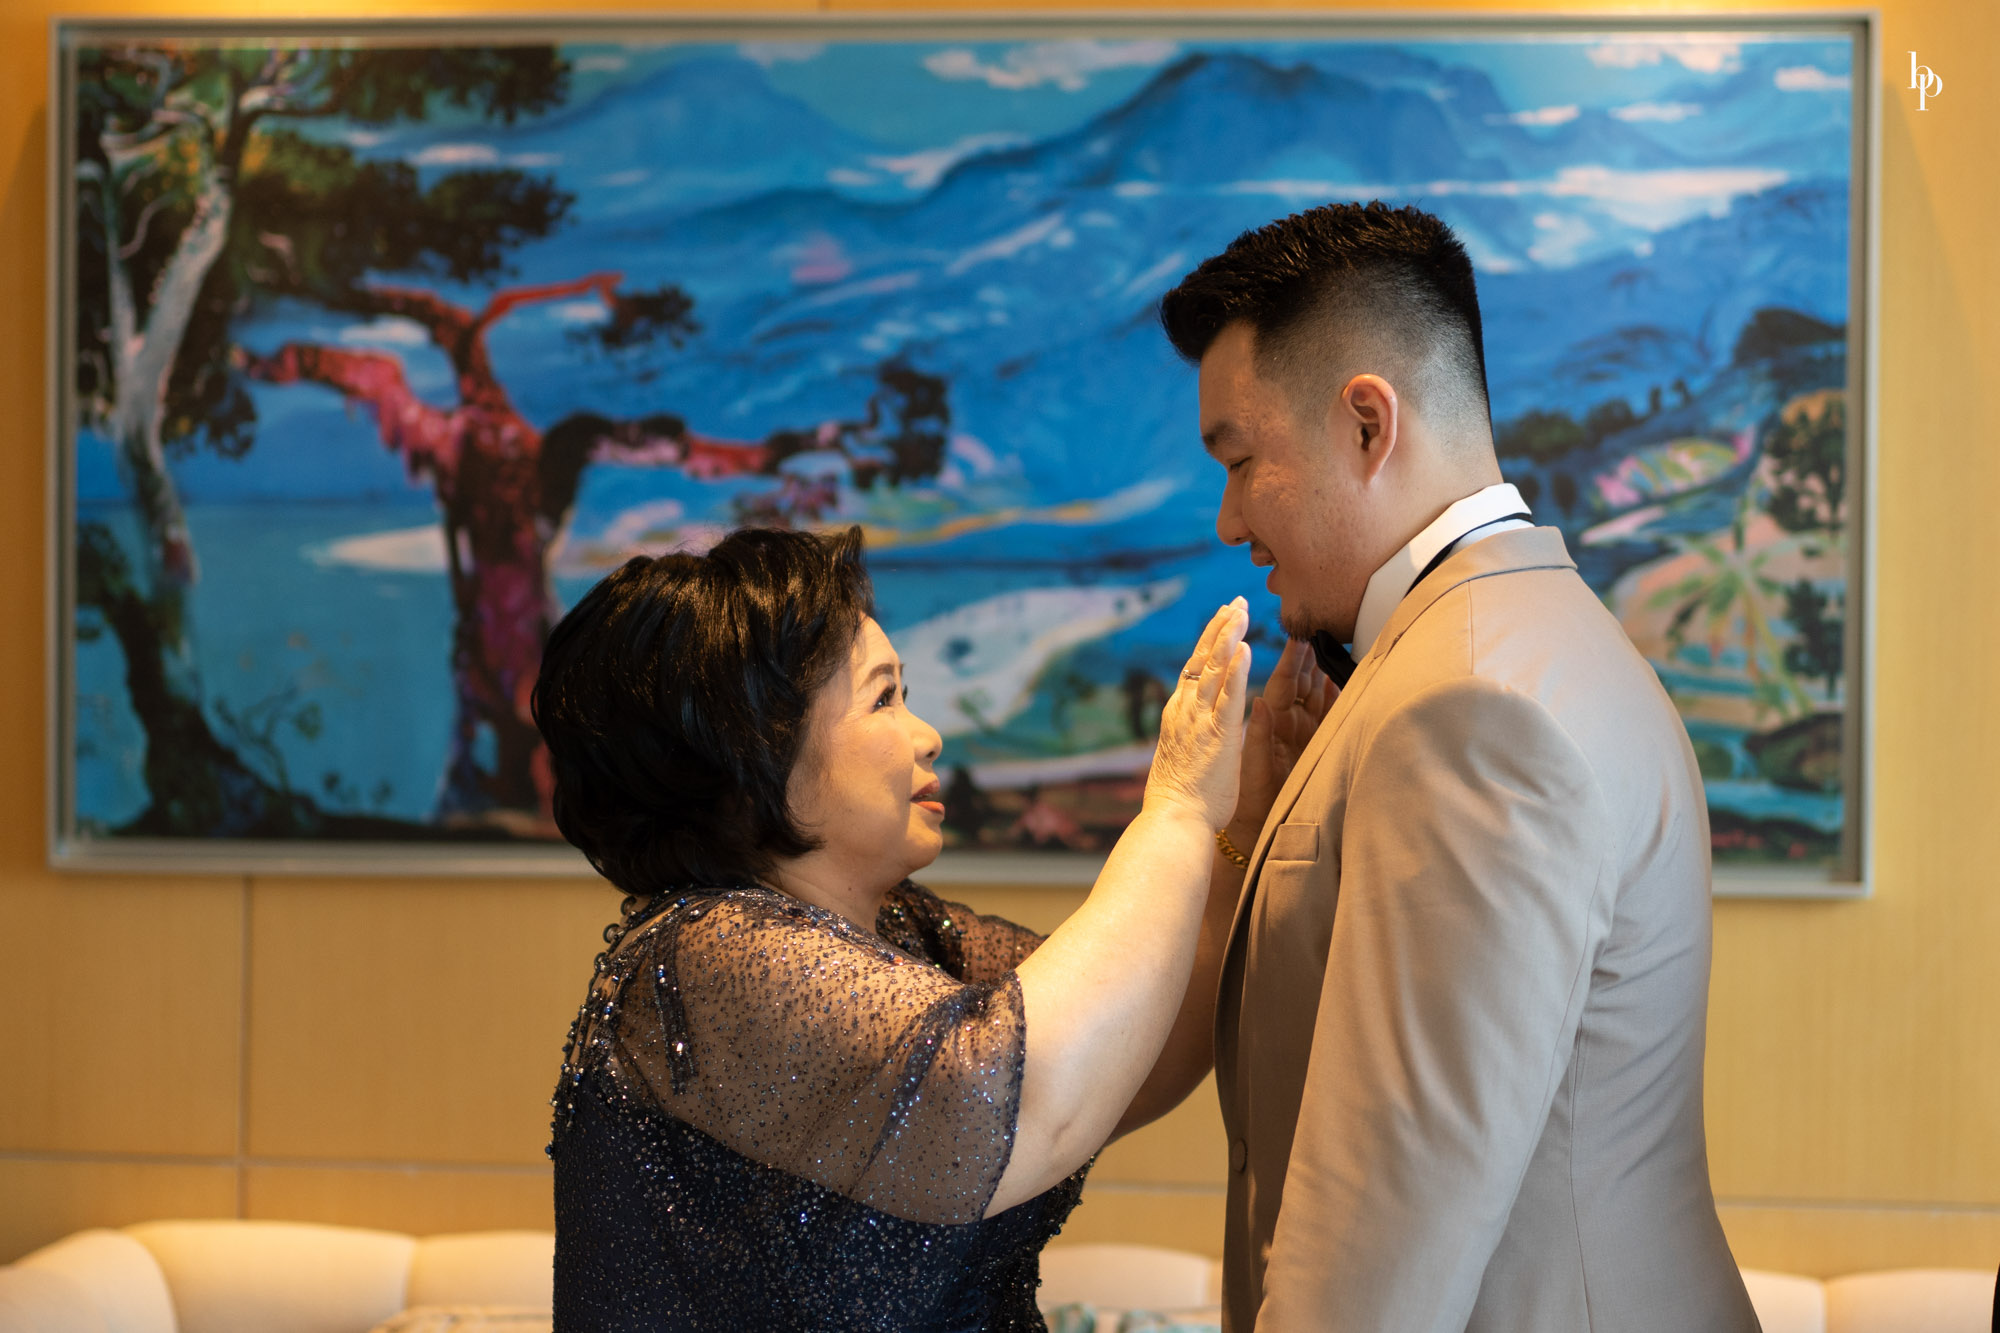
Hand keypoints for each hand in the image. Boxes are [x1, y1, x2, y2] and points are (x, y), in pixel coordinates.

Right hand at [1144, 598, 1250, 830]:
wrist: (1172, 820)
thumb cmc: (1181, 800)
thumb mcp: (1186, 757)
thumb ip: (1195, 736)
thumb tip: (1202, 728)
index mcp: (1179, 715)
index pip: (1195, 670)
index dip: (1208, 643)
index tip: (1221, 621)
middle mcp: (1185, 711)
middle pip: (1203, 659)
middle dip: (1219, 628)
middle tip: (1234, 602)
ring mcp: (1200, 720)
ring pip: (1215, 669)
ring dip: (1228, 636)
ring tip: (1240, 610)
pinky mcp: (1217, 735)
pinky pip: (1228, 695)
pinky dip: (1236, 669)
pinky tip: (1244, 647)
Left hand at [1231, 637, 1335, 839]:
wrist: (1254, 830)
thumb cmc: (1247, 798)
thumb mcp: (1252, 766)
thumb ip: (1258, 734)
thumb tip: (1258, 702)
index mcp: (1270, 722)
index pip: (1283, 684)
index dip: (1291, 660)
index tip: (1298, 636)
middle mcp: (1288, 724)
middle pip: (1301, 683)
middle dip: (1310, 657)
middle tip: (1320, 629)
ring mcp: (1304, 734)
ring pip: (1317, 695)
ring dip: (1324, 672)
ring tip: (1334, 646)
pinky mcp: (1318, 747)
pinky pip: (1329, 716)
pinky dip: (1337, 697)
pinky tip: (1344, 679)